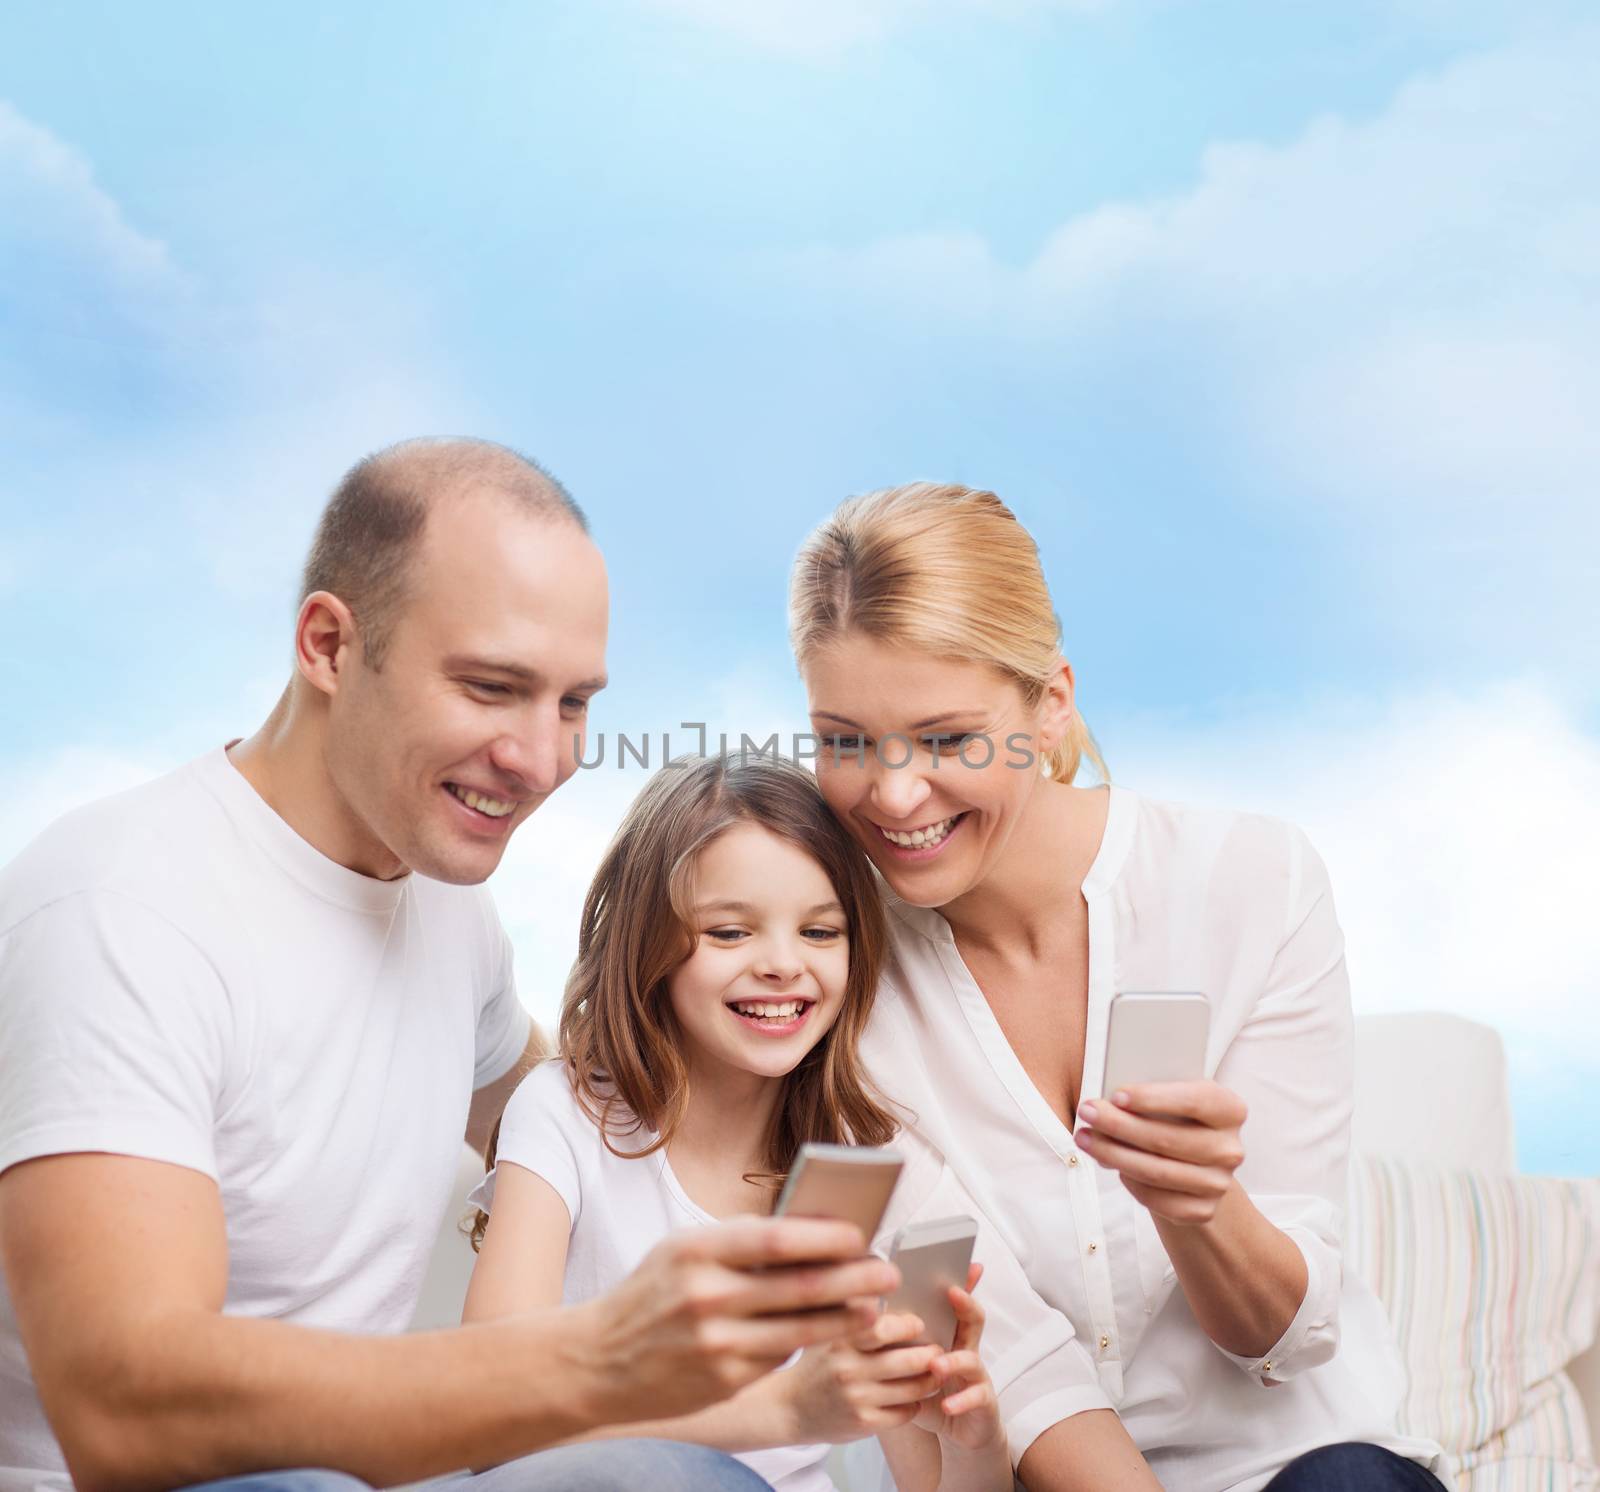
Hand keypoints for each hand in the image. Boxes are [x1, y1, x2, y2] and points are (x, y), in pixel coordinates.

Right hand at [577, 1216, 899, 1423]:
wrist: (597, 1363)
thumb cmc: (649, 1295)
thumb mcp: (682, 1251)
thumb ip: (737, 1241)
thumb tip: (805, 1228)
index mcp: (697, 1251)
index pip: (777, 1239)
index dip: (826, 1236)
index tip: (859, 1233)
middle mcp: (708, 1296)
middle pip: (801, 1286)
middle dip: (854, 1278)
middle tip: (887, 1271)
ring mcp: (717, 1343)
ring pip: (802, 1329)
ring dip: (846, 1317)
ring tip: (875, 1306)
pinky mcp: (725, 1380)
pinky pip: (781, 1358)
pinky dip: (811, 1343)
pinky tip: (834, 1333)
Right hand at [784, 1309, 943, 1442]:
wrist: (788, 1408)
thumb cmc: (816, 1364)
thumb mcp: (827, 1333)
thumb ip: (853, 1312)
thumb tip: (883, 1278)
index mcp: (840, 1340)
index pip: (884, 1328)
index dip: (909, 1325)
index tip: (918, 1324)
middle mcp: (847, 1368)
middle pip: (907, 1360)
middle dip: (930, 1354)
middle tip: (938, 1350)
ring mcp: (856, 1398)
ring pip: (912, 1389)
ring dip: (930, 1380)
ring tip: (935, 1372)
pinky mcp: (863, 1423)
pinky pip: (905, 1412)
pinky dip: (915, 1403)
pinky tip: (913, 1396)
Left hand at [912, 1263, 1002, 1452]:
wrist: (958, 1430)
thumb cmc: (930, 1392)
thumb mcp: (912, 1365)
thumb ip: (897, 1342)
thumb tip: (863, 1314)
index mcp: (948, 1335)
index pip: (953, 1302)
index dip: (956, 1280)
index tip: (951, 1259)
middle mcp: (966, 1349)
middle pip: (973, 1318)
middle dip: (965, 1303)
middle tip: (952, 1292)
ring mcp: (977, 1374)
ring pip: (972, 1359)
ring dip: (954, 1360)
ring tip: (936, 1364)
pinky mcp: (983, 1401)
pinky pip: (976, 1397)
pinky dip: (961, 1401)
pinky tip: (946, 1405)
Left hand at [1074, 1081, 1246, 1225]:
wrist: (1195, 1162)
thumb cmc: (1175, 1117)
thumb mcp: (1171, 1095)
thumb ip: (1149, 1093)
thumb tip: (1108, 1103)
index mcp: (1230, 1109)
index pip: (1194, 1100)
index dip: (1153, 1098)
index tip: (1116, 1095)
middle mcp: (1230, 1148)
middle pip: (1167, 1139)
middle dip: (1119, 1125)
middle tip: (1087, 1112)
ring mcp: (1219, 1183)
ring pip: (1156, 1171)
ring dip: (1113, 1154)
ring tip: (1084, 1138)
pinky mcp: (1202, 1210)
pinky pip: (1157, 1200)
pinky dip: (1130, 1182)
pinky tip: (1111, 1164)